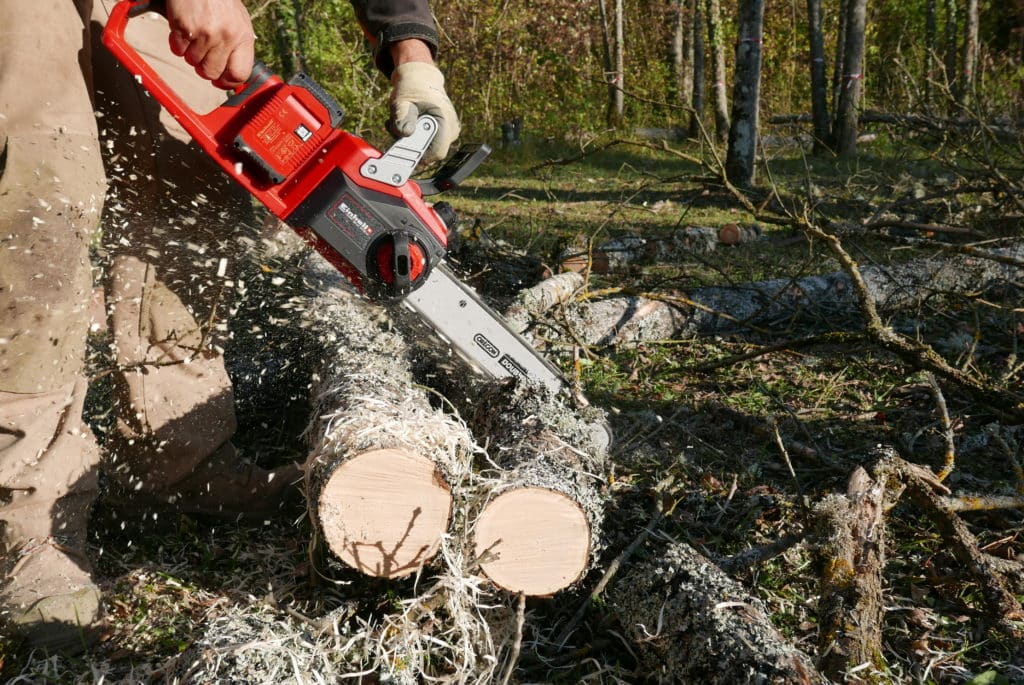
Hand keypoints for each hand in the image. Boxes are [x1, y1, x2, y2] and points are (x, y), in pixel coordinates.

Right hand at [166, 0, 254, 88]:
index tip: (221, 82)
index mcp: (242, 37)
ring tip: (195, 35)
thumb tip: (234, 75)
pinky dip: (177, 43)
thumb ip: (238, 48)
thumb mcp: (239, 23)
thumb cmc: (221, 1)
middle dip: (204, 69)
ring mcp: (204, 33)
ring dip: (190, 53)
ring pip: (192, 62)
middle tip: (203, 55)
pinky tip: (184, 29)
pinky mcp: (184, 27)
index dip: (228, 83)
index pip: (239, 74)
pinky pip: (177, 50)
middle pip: (212, 73)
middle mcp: (225, 37)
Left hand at [389, 41, 459, 162]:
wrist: (420, 79)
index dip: (418, 155)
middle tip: (395, 128)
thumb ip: (403, 118)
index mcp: (446, 122)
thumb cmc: (413, 87)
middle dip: (410, 145)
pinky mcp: (441, 134)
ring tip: (400, 122)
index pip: (436, 153)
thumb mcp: (403, 101)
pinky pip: (425, 144)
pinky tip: (406, 124)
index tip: (400, 148)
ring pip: (425, 149)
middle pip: (429, 153)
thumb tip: (405, 133)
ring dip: (409, 141)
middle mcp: (451, 131)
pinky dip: (412, 138)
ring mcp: (448, 133)